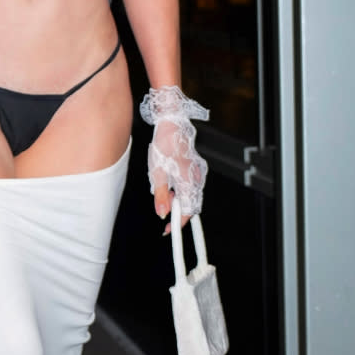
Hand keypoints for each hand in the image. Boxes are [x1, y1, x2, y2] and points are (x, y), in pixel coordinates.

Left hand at [139, 85, 208, 234]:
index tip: (167, 230)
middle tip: (161, 204)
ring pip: (188, 195)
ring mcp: (197, 173)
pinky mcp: (194, 169)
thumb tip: (162, 213)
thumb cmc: (165, 145)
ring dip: (176, 197)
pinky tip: (168, 178)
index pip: (187, 211)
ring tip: (162, 185)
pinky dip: (178, 188)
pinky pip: (188, 185)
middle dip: (175, 208)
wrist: (171, 125)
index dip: (177, 223)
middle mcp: (197, 179)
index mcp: (189, 182)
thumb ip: (161, 195)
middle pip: (189, 204)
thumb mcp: (157, 173)